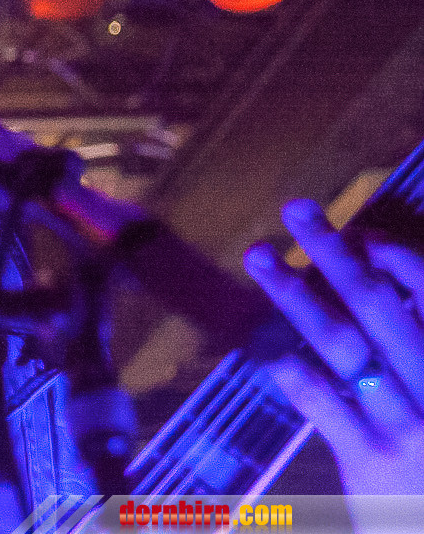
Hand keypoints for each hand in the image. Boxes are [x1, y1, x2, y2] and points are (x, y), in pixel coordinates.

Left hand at [243, 197, 423, 494]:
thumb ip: (415, 341)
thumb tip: (373, 277)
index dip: (392, 256)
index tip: (355, 234)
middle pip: (378, 304)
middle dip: (334, 251)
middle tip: (295, 208)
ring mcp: (408, 423)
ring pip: (343, 344)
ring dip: (295, 293)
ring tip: (259, 254)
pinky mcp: (371, 459)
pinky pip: (324, 403)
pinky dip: (292, 368)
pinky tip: (262, 342)